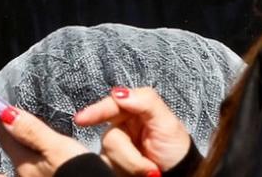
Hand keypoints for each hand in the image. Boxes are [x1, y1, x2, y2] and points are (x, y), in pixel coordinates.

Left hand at [0, 106, 89, 176]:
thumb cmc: (77, 173)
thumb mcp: (57, 148)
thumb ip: (32, 131)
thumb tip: (7, 114)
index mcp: (25, 164)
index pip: (6, 138)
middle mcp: (25, 176)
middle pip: (13, 150)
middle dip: (7, 136)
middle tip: (2, 121)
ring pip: (23, 160)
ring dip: (20, 147)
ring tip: (19, 137)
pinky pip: (32, 168)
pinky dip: (31, 158)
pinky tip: (36, 160)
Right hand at [75, 87, 191, 174]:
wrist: (180, 176)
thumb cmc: (176, 149)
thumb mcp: (168, 122)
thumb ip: (146, 101)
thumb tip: (118, 93)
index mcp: (133, 111)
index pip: (111, 106)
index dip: (95, 112)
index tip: (81, 119)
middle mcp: (121, 127)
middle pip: (110, 136)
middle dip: (130, 155)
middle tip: (150, 167)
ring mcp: (116, 147)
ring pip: (108, 154)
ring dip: (131, 167)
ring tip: (149, 171)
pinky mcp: (113, 163)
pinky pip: (107, 166)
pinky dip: (125, 173)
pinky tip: (139, 175)